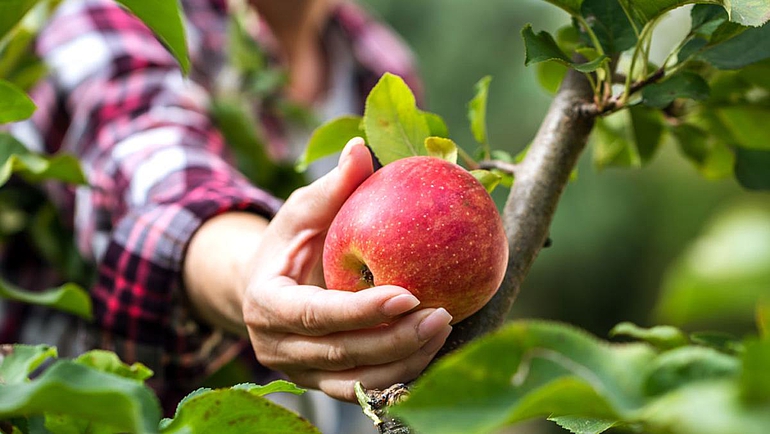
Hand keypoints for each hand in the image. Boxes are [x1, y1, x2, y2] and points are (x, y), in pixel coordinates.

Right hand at [242, 138, 452, 400]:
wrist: (265, 289)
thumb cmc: (289, 243)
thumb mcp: (303, 211)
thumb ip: (332, 188)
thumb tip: (362, 148)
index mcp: (266, 305)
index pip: (312, 315)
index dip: (359, 310)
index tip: (408, 294)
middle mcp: (277, 347)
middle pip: (341, 353)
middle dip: (395, 339)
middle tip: (443, 315)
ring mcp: (300, 372)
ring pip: (357, 381)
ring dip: (405, 361)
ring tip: (445, 329)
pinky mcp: (323, 384)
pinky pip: (364, 389)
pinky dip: (400, 375)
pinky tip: (433, 352)